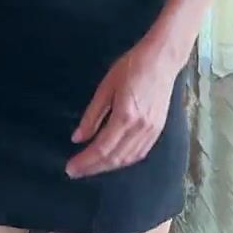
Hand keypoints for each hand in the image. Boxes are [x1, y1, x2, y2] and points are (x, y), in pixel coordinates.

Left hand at [66, 38, 186, 178]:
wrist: (162, 60)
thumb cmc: (131, 67)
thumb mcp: (105, 87)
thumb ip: (92, 116)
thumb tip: (77, 139)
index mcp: (126, 116)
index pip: (102, 148)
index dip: (85, 161)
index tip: (70, 168)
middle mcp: (140, 128)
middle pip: (114, 158)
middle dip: (93, 168)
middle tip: (75, 172)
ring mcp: (152, 131)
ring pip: (127, 159)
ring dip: (107, 167)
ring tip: (90, 168)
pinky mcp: (158, 130)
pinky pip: (139, 153)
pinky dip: (124, 161)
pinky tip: (112, 161)